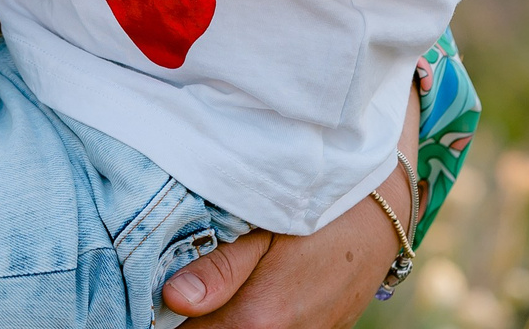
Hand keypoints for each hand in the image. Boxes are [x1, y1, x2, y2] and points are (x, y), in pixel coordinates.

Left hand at [161, 81, 421, 325]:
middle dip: (185, 316)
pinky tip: (236, 289)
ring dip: (216, 315)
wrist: (383, 212)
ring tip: (203, 280)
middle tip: (172, 279)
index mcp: (260, 320)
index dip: (161, 315)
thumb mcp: (266, 226)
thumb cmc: (319, 209)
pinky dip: (243, 316)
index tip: (145, 291)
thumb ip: (220, 268)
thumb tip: (171, 300)